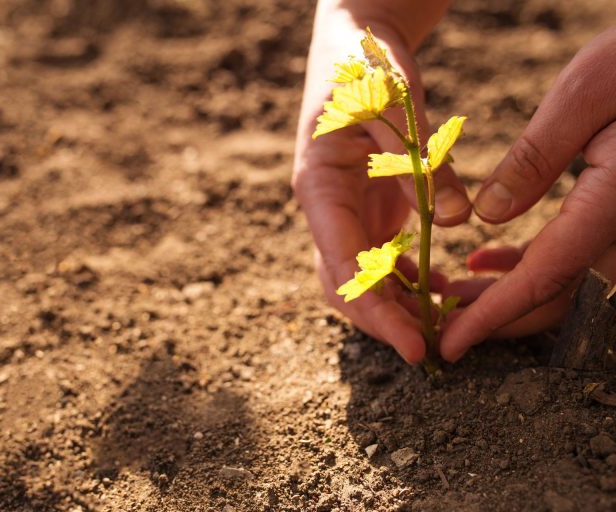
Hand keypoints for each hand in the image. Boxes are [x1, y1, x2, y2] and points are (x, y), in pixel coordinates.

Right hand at [292, 9, 470, 363]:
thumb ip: (419, 162)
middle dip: (382, 320)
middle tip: (429, 348)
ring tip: (438, 323)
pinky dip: (407, 278)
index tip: (413, 346)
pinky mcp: (366, 206)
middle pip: (345, 284)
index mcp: (318, 189)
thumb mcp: (393, 105)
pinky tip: (438, 287)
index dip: (375, 312)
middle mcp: (326, 209)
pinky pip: (381, 255)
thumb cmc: (364, 66)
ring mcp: (344, 210)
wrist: (354, 41)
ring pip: (362, 277)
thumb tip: (452, 222)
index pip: (342, 268)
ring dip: (396, 305)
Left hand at [440, 28, 615, 361]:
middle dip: (493, 317)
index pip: (545, 278)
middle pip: (554, 296)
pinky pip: (571, 256)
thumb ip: (537, 158)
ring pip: (560, 282)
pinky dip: (524, 265)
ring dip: (502, 294)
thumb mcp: (585, 96)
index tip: (451, 344)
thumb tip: (488, 218)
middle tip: (439, 324)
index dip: (492, 317)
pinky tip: (483, 260)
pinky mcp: (614, 215)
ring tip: (450, 292)